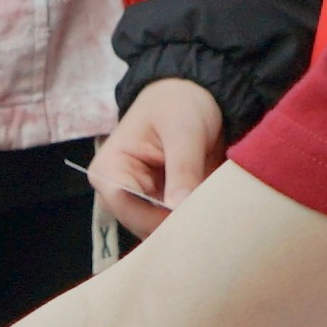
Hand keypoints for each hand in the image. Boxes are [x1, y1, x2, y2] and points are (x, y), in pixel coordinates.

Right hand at [90, 76, 230, 233]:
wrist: (194, 94)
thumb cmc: (179, 102)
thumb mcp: (184, 131)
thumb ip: (182, 169)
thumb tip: (178, 208)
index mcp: (109, 171)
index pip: (127, 207)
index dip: (159, 217)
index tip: (194, 218)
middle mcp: (119, 194)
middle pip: (144, 227)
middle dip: (178, 225)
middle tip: (214, 220)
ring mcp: (141, 204)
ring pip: (162, 233)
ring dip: (190, 227)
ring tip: (217, 216)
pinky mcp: (162, 209)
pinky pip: (177, 227)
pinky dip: (196, 223)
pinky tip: (215, 216)